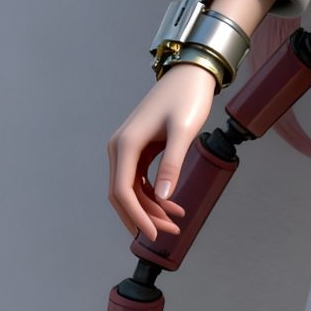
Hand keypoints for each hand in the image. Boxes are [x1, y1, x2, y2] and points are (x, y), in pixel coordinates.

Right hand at [108, 63, 217, 243]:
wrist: (190, 76)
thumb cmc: (186, 99)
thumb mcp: (182, 132)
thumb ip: (172, 165)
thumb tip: (163, 199)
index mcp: (125, 144)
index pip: (122, 191)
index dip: (136, 216)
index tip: (152, 234)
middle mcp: (120, 148)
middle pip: (123, 194)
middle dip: (144, 217)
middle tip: (169, 233)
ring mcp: (128, 149)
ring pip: (133, 190)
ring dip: (152, 209)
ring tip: (177, 223)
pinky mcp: (140, 149)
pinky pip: (141, 180)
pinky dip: (156, 196)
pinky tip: (173, 207)